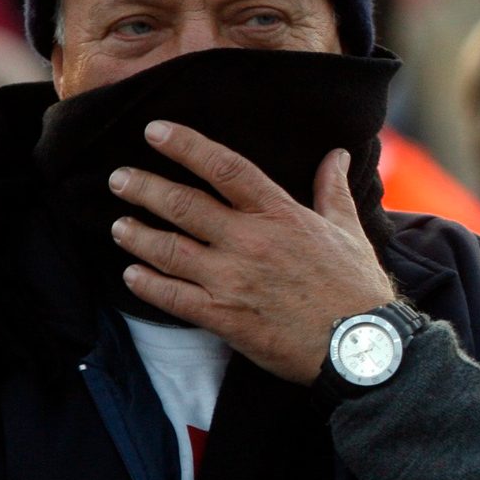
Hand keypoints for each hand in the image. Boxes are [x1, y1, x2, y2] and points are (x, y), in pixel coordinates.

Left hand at [109, 123, 396, 381]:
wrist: (361, 347)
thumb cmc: (357, 288)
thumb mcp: (349, 230)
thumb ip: (333, 190)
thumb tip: (337, 155)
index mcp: (280, 214)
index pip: (224, 167)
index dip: (185, 146)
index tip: (154, 132)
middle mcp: (249, 241)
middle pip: (182, 204)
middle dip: (143, 188)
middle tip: (119, 179)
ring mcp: (232, 280)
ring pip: (168, 249)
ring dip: (136, 235)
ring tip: (120, 226)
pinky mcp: (224, 317)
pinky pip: (173, 297)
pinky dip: (147, 284)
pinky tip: (131, 275)